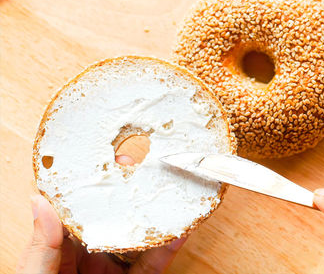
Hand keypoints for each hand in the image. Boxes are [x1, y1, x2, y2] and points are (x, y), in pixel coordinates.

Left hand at [17, 155, 185, 273]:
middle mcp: (89, 256)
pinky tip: (181, 231)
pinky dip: (169, 248)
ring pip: (139, 238)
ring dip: (156, 217)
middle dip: (130, 194)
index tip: (106, 162)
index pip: (79, 209)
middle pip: (114, 218)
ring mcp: (113, 270)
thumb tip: (39, 202)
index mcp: (61, 249)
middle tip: (144, 170)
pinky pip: (153, 265)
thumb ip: (41, 246)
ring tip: (169, 193)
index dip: (93, 184)